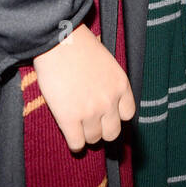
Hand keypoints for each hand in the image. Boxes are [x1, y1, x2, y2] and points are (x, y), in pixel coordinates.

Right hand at [33, 23, 134, 152]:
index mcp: (120, 85)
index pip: (127, 114)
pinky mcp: (69, 118)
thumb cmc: (79, 46)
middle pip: (113, 132)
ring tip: (78, 128)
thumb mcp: (106, 63)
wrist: (58, 42)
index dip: (115, 116)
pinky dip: (74, 143)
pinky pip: (77, 143)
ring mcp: (90, 112)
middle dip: (102, 130)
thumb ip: (109, 83)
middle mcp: (110, 101)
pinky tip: (70, 135)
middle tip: (91, 125)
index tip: (106, 115)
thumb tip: (104, 97)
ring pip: (94, 139)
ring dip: (86, 135)